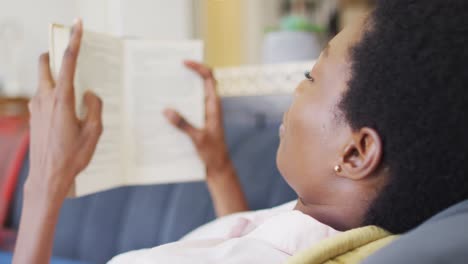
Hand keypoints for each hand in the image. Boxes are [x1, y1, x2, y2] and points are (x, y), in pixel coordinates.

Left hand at [26, 19, 102, 200]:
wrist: (49, 177)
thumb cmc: (73, 156)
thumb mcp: (94, 131)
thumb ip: (95, 106)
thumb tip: (89, 94)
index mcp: (62, 99)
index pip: (68, 62)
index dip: (74, 41)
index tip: (77, 25)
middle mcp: (44, 98)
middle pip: (45, 63)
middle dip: (56, 55)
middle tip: (72, 60)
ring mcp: (35, 107)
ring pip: (44, 80)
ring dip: (58, 79)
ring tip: (77, 99)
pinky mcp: (33, 116)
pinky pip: (44, 96)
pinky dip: (55, 95)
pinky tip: (69, 113)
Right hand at [163, 61, 230, 175]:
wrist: (218, 168)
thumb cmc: (213, 153)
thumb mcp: (198, 139)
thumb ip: (183, 124)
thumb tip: (166, 110)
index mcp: (214, 106)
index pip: (210, 78)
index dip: (199, 67)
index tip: (184, 62)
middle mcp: (209, 107)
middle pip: (199, 84)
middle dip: (184, 76)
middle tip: (167, 72)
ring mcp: (204, 114)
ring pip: (191, 97)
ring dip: (178, 92)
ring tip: (160, 89)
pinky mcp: (198, 123)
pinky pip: (186, 110)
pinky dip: (176, 107)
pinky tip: (162, 111)